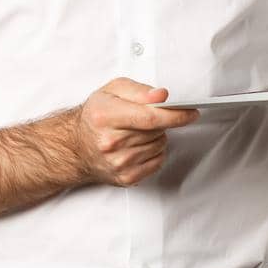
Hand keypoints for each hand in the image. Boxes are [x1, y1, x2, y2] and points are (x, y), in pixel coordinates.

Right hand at [71, 77, 201, 187]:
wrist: (76, 146)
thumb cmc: (96, 116)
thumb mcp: (112, 90)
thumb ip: (139, 90)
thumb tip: (161, 96)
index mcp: (106, 116)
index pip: (150, 117)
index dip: (176, 114)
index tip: (191, 112)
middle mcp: (110, 142)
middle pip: (157, 131)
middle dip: (160, 122)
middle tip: (144, 118)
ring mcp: (118, 163)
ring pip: (159, 146)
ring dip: (156, 137)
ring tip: (137, 132)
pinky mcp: (125, 177)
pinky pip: (157, 162)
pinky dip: (154, 153)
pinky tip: (138, 146)